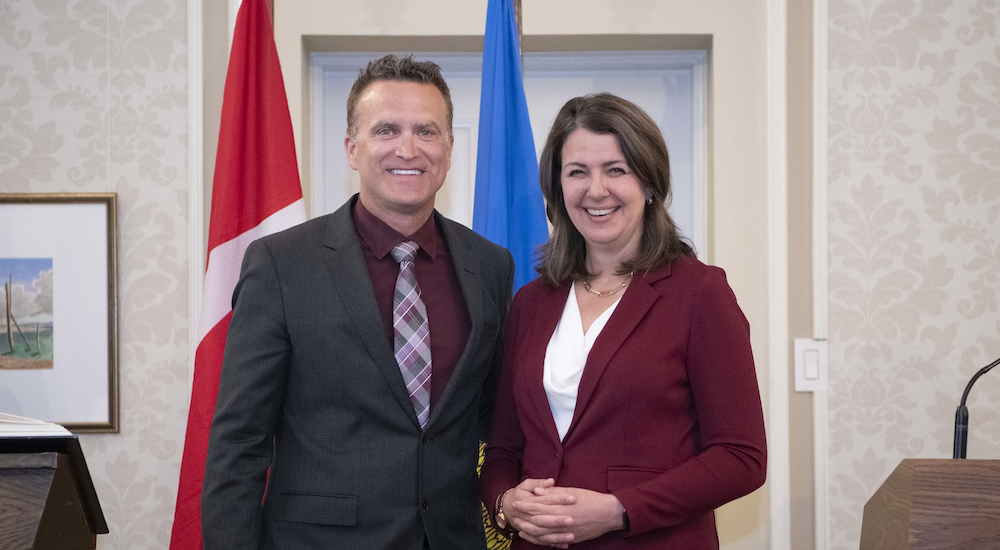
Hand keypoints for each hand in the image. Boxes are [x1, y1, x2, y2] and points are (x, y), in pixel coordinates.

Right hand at [502, 478, 575, 547]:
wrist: (507, 508)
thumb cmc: (519, 494)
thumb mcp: (526, 485)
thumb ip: (539, 483)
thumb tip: (551, 481)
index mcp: (528, 501)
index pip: (546, 500)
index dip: (559, 499)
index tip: (573, 498)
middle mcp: (528, 516)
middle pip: (543, 519)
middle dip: (557, 520)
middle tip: (572, 519)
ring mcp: (529, 527)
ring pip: (542, 534)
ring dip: (557, 536)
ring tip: (571, 536)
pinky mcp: (532, 534)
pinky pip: (542, 542)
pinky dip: (553, 544)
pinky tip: (565, 545)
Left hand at [510, 486, 624, 543]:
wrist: (608, 514)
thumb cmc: (590, 499)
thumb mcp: (571, 491)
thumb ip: (553, 493)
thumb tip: (537, 491)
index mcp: (560, 507)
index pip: (538, 506)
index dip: (525, 505)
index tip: (516, 502)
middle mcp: (561, 521)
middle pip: (537, 521)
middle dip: (524, 519)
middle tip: (514, 516)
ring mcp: (565, 532)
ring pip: (543, 534)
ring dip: (529, 532)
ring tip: (520, 528)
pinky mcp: (570, 539)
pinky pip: (552, 542)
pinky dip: (541, 541)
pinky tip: (534, 538)